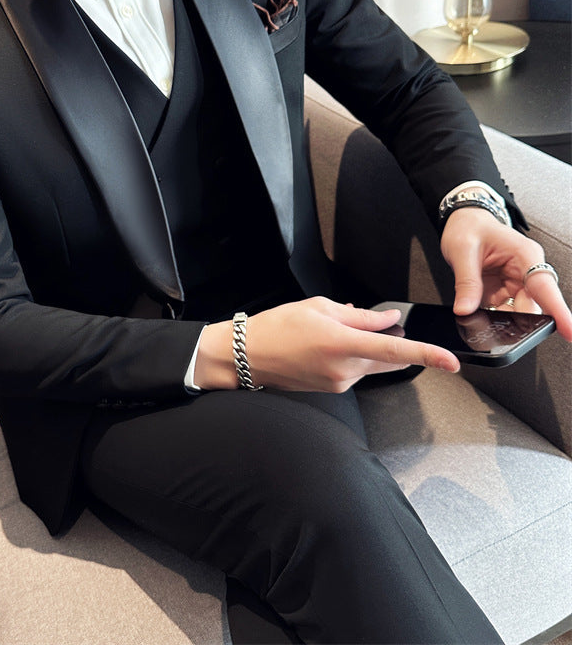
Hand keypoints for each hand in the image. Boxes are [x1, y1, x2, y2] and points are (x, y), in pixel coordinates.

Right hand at [193, 296, 459, 392]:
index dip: (426, 355)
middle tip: (371, 323)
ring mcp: (340, 383)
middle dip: (391, 341)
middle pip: (387, 357)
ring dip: (366, 347)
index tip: (451, 361)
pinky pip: (356, 371)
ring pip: (371, 363)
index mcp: (340, 344)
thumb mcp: (317, 308)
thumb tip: (387, 319)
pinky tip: (327, 346)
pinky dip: (353, 357)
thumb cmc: (276, 327)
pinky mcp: (334, 390)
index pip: (394, 349)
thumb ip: (358, 316)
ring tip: (331, 332)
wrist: (246, 356)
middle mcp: (344, 369)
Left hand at [441, 207, 571, 340]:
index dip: (559, 312)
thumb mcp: (462, 252)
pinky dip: (491, 314)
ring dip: (500, 319)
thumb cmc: (469, 227)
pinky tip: (478, 312)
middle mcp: (526, 270)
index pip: (545, 287)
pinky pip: (502, 309)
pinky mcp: (504, 290)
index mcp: (525, 255)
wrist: (462, 221)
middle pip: (531, 306)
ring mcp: (515, 282)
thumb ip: (466, 282)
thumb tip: (465, 309)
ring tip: (479, 315)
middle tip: (493, 326)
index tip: (569, 331)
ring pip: (517, 312)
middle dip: (515, 321)